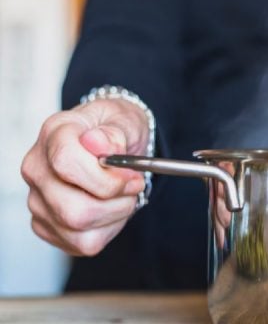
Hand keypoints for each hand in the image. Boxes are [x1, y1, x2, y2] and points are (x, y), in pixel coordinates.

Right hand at [20, 99, 150, 255]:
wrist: (114, 145)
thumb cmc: (116, 130)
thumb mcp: (125, 121)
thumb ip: (114, 133)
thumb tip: (99, 144)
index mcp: (54, 134)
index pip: (67, 163)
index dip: (106, 178)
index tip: (132, 175)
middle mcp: (37, 168)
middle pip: (73, 208)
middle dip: (116, 202)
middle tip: (134, 186)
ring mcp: (38, 199)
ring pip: (78, 228)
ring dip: (115, 215)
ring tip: (123, 196)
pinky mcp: (46, 225)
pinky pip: (81, 242)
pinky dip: (107, 229)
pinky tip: (110, 209)